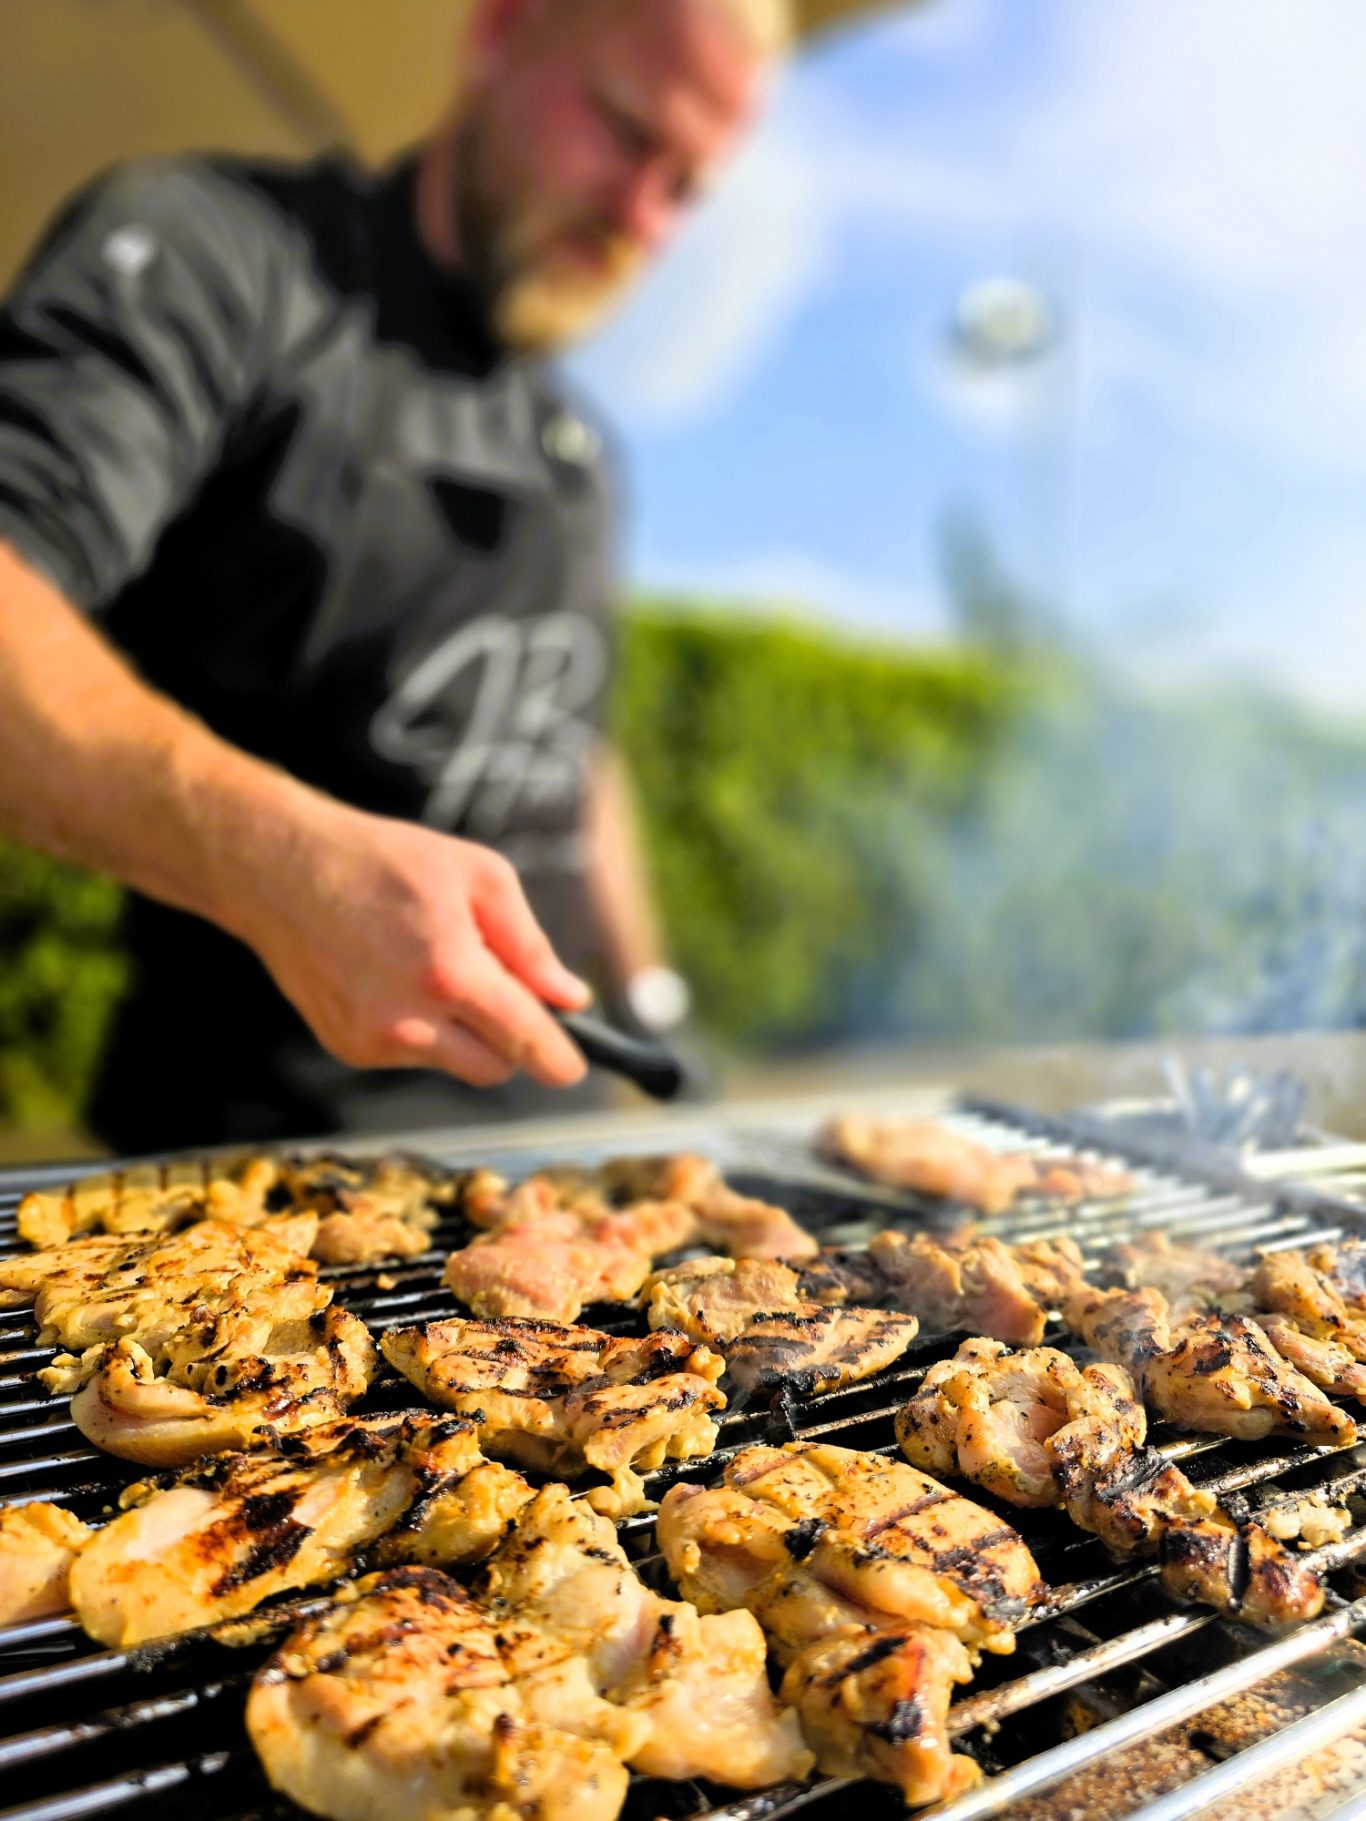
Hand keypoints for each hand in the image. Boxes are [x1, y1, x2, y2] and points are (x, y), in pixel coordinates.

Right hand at [228, 796, 591, 1088]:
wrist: (282, 871)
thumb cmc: (385, 861)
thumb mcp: (478, 877)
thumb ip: (529, 945)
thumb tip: (569, 999)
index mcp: (450, 972)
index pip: (524, 1040)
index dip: (558, 1060)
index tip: (574, 1068)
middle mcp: (409, 1020)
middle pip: (493, 1068)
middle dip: (511, 1042)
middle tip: (502, 992)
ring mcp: (373, 1041)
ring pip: (451, 1062)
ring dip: (461, 1031)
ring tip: (432, 966)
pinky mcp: (347, 1048)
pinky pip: (409, 1055)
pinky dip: (420, 1029)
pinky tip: (394, 979)